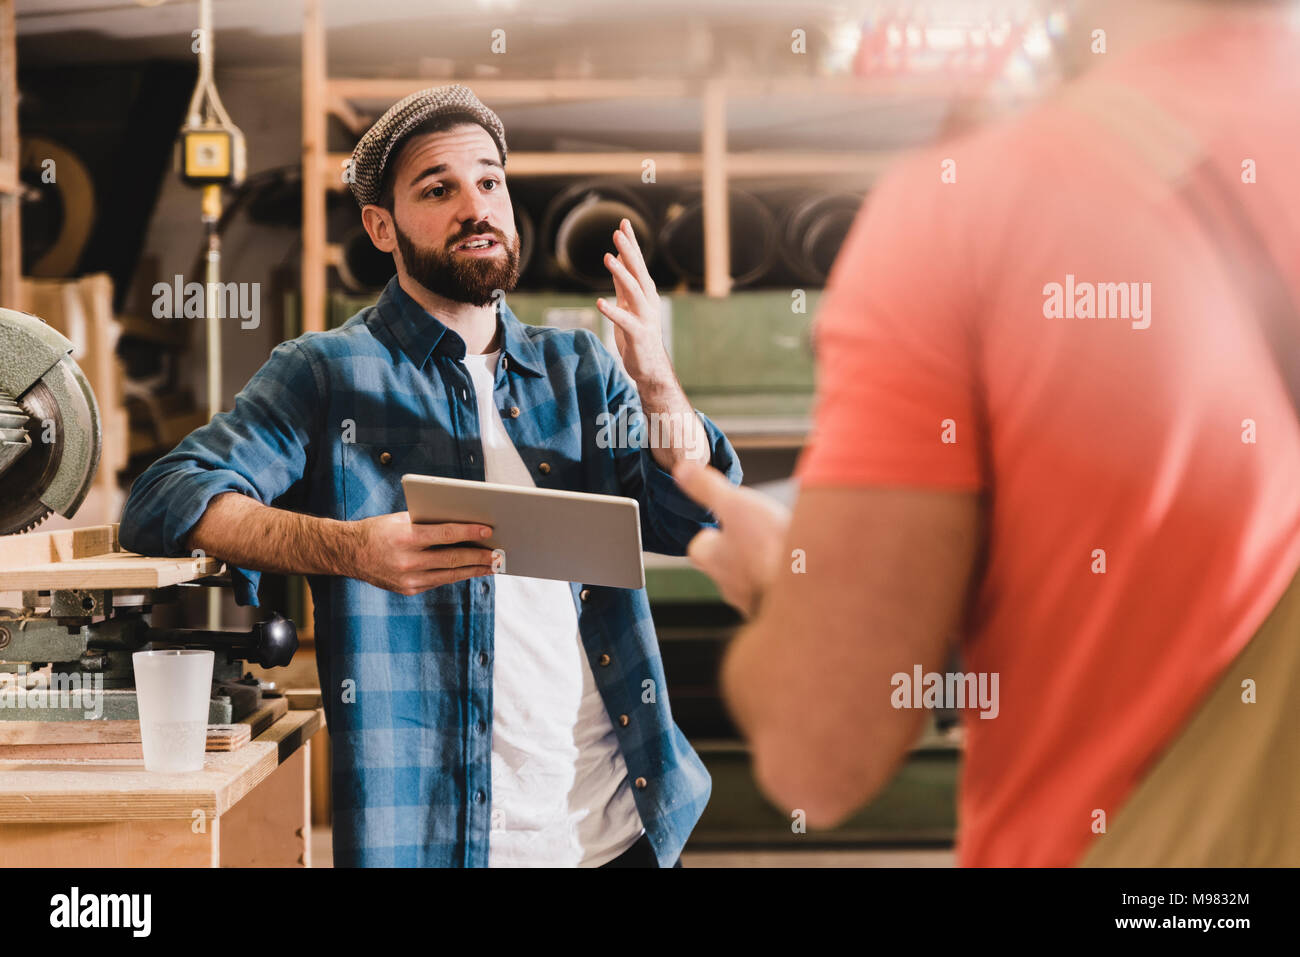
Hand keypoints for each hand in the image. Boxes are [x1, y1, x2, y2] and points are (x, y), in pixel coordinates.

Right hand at [346, 511, 497, 595]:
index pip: (445, 534)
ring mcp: (408, 579)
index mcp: (405, 537)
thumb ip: (428, 523)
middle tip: (498, 554)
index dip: (469, 533)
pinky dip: (456, 575)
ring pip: (449, 575)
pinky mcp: (409, 590)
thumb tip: (462, 524)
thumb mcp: (401, 519)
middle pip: (452, 559)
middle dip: (478, 557)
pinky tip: (470, 570)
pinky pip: (439, 581)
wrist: (350, 554)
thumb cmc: (379, 530)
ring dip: (473, 570)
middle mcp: (407, 561)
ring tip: (491, 565)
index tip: (488, 531)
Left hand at [596, 218, 673, 386]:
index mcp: (646, 294)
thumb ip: (623, 283)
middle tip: (618, 231)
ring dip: (621, 274)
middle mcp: (648, 302)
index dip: (631, 244)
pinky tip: (599, 303)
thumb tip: (616, 259)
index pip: (638, 264)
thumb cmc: (638, 335)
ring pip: (634, 291)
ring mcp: (645, 318)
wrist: (650, 367)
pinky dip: (612, 311)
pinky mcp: (637, 334)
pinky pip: (624, 321)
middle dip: (629, 251)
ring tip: (608, 257)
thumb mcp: (628, 304)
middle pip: (638, 272)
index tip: (623, 223)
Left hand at [671, 461, 791, 617]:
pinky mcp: (781, 610)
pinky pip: (778, 593)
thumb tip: (682, 469)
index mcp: (712, 558)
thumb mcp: (737, 506)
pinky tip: (803, 569)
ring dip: (765, 566)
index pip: (700, 545)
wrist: (810, 593)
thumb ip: (708, 489)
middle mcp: (729, 584)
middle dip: (741, 550)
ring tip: (785, 550)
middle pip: (726, 564)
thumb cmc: (770, 549)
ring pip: (753, 580)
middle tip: (760, 533)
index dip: (712, 531)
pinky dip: (786, 581)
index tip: (727, 518)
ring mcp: (754, 601)